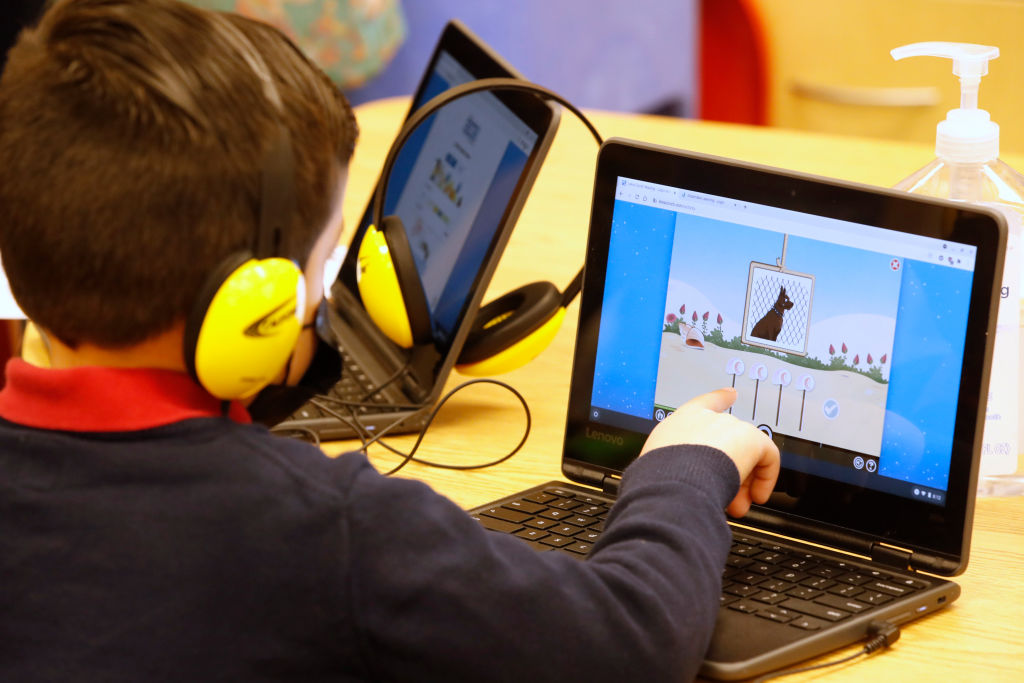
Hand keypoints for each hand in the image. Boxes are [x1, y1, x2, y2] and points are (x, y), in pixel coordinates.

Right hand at [641, 388, 779, 516]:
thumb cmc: (661, 475)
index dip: (719, 399)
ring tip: (737, 504)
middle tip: (727, 496)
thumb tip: (681, 482)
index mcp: (682, 420)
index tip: (731, 394)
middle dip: (729, 470)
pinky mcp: (751, 439)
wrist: (676, 478)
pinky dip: (764, 480)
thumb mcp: (660, 464)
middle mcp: (708, 419)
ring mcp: (730, 426)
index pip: (705, 403)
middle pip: (728, 440)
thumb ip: (675, 464)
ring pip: (745, 454)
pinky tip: (757, 495)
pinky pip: (768, 458)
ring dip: (743, 481)